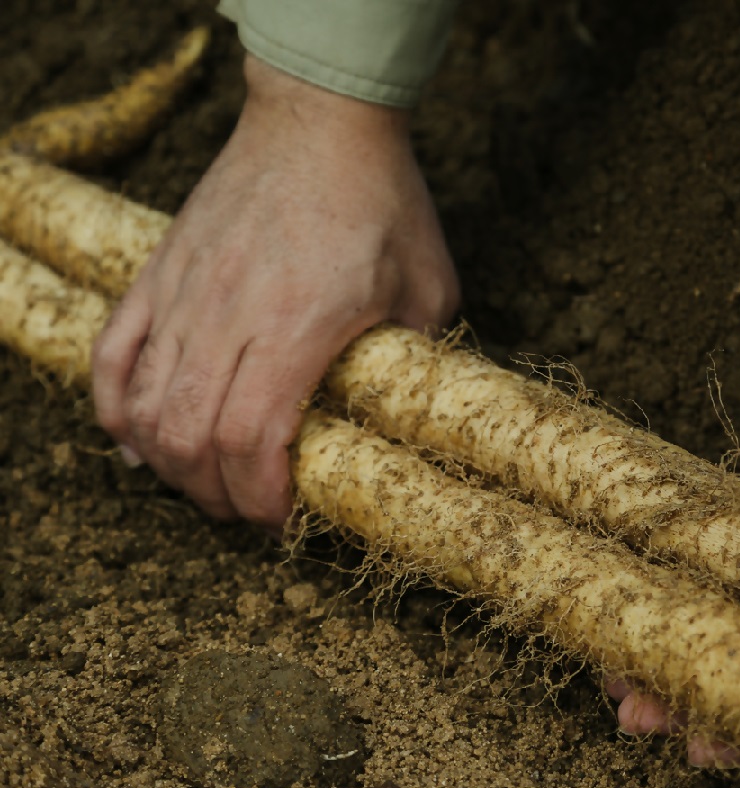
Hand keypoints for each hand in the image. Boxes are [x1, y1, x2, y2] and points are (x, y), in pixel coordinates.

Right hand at [91, 55, 458, 530]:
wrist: (320, 120)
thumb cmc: (382, 201)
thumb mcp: (429, 288)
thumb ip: (418, 359)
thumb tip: (412, 413)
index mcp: (297, 327)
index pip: (252, 440)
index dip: (260, 496)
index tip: (281, 517)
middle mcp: (228, 317)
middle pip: (192, 437)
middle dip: (217, 495)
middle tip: (249, 511)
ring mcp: (184, 295)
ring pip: (146, 407)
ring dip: (170, 464)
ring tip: (204, 484)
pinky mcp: (159, 275)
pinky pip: (112, 356)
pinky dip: (116, 410)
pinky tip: (136, 443)